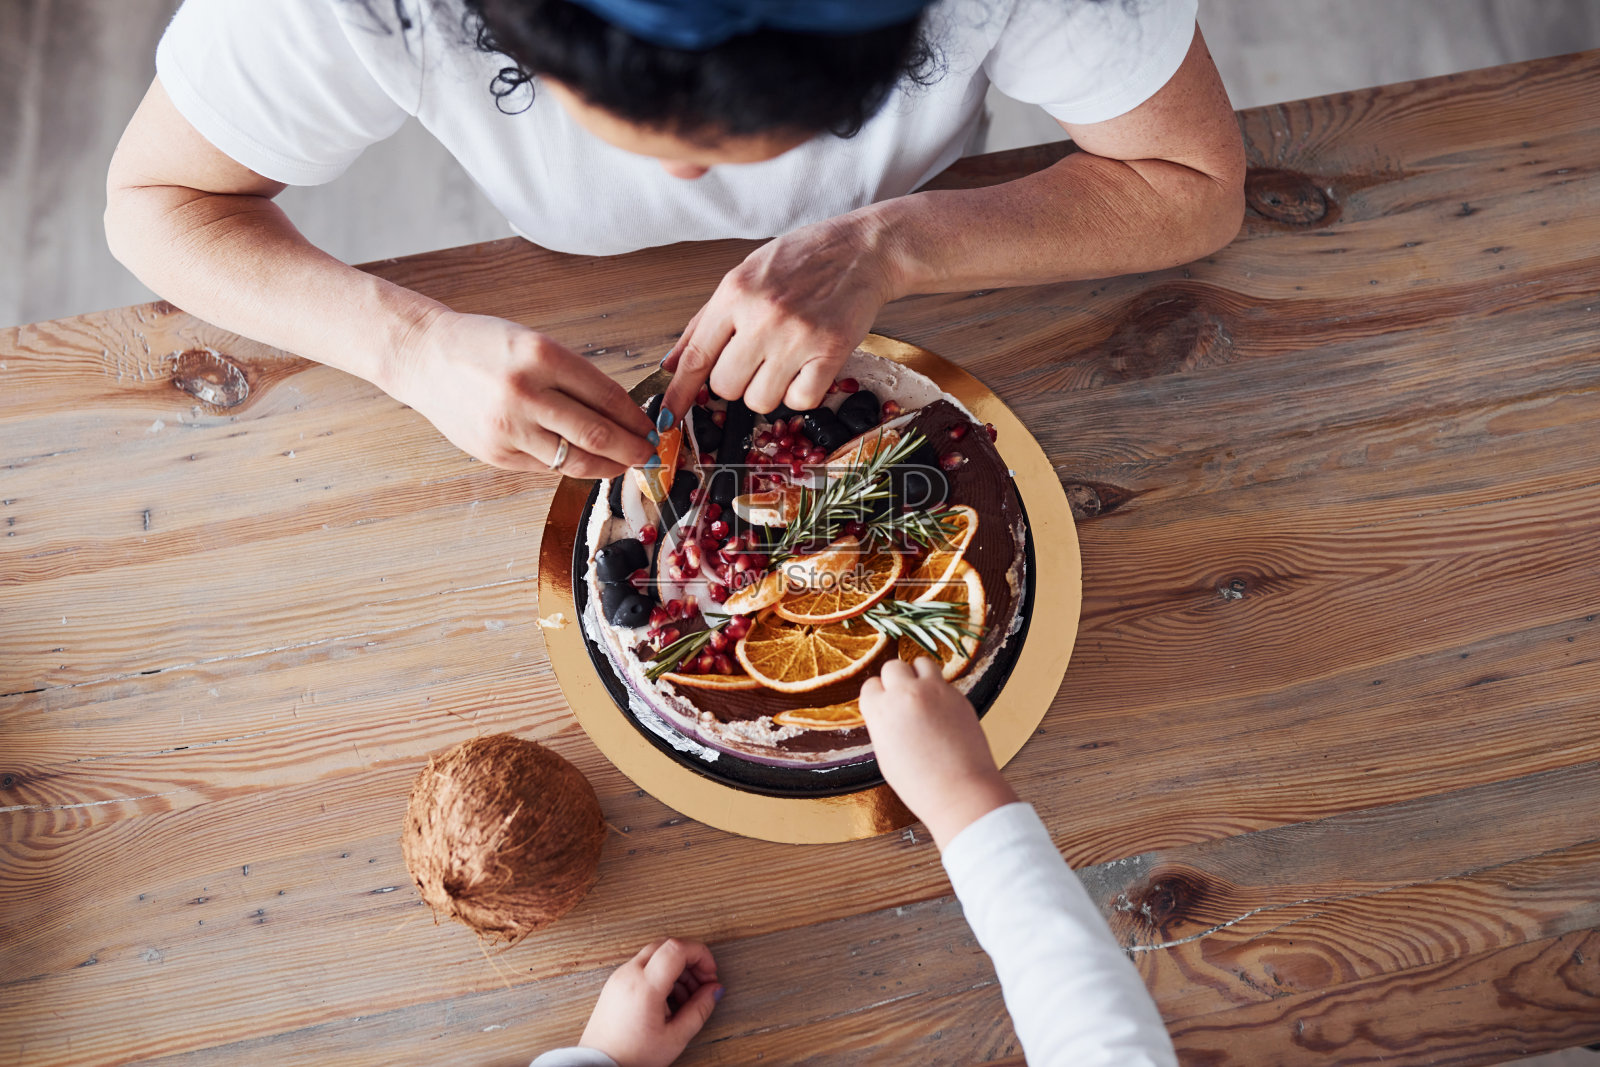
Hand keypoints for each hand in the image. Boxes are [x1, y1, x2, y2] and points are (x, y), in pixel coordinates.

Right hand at [390, 308, 654, 475]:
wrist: (424, 357)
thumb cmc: (484, 346)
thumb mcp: (535, 344)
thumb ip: (574, 378)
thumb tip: (621, 415)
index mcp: (541, 355)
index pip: (607, 396)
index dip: (636, 418)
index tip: (651, 427)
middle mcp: (525, 393)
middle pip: (596, 434)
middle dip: (631, 449)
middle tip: (649, 454)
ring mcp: (508, 428)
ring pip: (573, 461)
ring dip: (607, 467)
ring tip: (623, 464)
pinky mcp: (495, 453)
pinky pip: (545, 468)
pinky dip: (571, 468)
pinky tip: (586, 464)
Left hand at [578, 937, 722, 1066]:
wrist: (599, 1066)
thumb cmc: (632, 1057)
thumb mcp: (675, 1038)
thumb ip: (699, 1010)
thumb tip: (714, 990)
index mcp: (645, 986)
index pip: (677, 948)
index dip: (700, 954)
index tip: (710, 973)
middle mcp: (629, 974)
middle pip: (667, 946)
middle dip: (690, 959)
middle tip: (703, 982)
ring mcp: (619, 977)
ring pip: (655, 954)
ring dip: (677, 968)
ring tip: (687, 997)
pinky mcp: (615, 983)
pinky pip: (643, 965)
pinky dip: (661, 973)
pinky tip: (669, 998)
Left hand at [662, 211, 900, 416]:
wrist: (862, 249)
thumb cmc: (803, 259)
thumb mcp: (744, 276)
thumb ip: (704, 322)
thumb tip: (672, 363)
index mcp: (735, 292)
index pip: (696, 356)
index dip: (679, 392)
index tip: (669, 415)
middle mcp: (762, 315)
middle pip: (725, 387)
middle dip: (735, 383)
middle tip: (754, 362)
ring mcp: (797, 337)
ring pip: (760, 401)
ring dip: (767, 391)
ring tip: (783, 362)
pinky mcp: (830, 352)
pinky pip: (800, 401)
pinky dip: (800, 393)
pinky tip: (805, 369)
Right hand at [859, 658, 1018, 848]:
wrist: (960, 791)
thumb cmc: (919, 783)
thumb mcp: (885, 754)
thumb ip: (884, 724)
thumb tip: (889, 712)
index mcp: (881, 710)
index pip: (870, 685)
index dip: (877, 697)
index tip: (884, 706)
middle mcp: (905, 694)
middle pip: (893, 666)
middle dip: (895, 680)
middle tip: (903, 699)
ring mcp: (934, 691)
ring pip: (920, 662)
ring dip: (918, 675)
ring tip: (923, 695)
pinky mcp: (958, 695)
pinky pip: (943, 681)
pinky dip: (939, 690)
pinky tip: (942, 712)